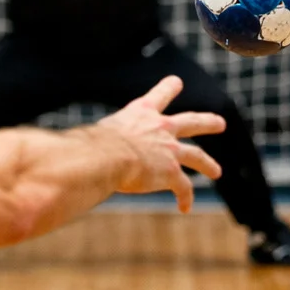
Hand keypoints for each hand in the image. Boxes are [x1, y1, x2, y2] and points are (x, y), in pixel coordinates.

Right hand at [96, 76, 225, 212]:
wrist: (107, 155)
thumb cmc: (93, 144)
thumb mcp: (98, 134)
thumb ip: (98, 141)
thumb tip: (69, 152)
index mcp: (140, 113)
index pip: (157, 95)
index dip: (168, 88)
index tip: (177, 81)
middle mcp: (160, 128)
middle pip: (191, 122)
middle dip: (207, 122)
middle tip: (220, 123)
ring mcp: (170, 150)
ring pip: (196, 155)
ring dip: (208, 164)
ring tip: (216, 171)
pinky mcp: (171, 172)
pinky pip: (183, 187)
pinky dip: (184, 198)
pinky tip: (185, 208)